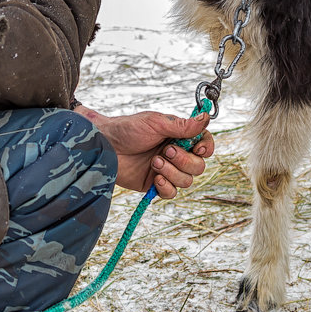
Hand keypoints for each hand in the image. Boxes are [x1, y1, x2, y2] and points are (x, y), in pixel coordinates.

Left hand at [77, 106, 213, 198]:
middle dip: (184, 160)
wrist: (104, 146)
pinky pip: (172, 193)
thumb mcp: (155, 123)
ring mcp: (166, 170)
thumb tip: (206, 118)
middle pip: (198, 166)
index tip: (198, 148)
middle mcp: (175, 154)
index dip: (206, 148)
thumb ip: (182, 125)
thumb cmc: (126, 129)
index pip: (204, 145)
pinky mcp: (154, 184)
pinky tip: (155, 177)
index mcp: (178, 137)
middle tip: (165, 151)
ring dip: (172, 172)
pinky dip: (166, 186)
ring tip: (154, 162)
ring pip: (187, 181)